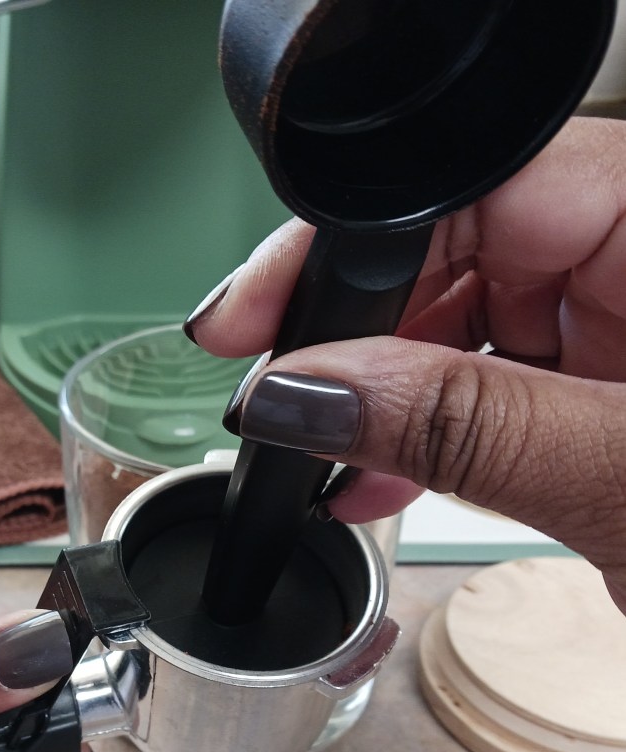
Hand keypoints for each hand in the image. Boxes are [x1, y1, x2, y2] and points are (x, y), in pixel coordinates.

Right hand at [185, 116, 625, 614]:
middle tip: (272, 400)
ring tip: (311, 458)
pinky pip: (486, 381)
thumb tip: (307, 394)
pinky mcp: (597, 386)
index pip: (466, 185)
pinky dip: (425, 434)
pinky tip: (371, 480)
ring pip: (455, 324)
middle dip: (347, 333)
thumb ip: (463, 425)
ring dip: (375, 399)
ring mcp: (617, 325)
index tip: (247, 315)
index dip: (337, 244)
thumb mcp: (611, 481)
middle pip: (448, 251)